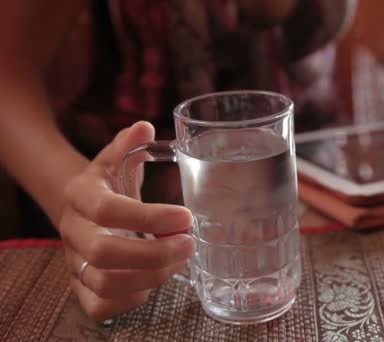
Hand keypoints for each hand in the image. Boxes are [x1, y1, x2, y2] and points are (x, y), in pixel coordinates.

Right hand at [58, 121, 194, 320]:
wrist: (81, 209)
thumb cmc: (108, 184)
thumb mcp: (115, 159)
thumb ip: (129, 145)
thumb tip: (144, 127)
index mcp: (80, 195)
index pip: (107, 210)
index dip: (150, 217)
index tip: (186, 217)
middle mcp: (73, 232)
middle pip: (104, 254)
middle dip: (155, 254)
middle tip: (189, 244)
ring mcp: (74, 263)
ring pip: (105, 284)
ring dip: (151, 276)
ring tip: (180, 259)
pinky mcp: (81, 287)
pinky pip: (101, 307)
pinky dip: (134, 298)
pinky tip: (157, 278)